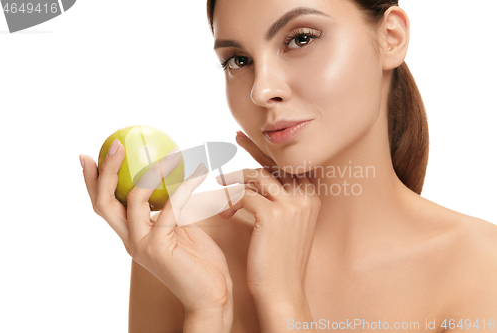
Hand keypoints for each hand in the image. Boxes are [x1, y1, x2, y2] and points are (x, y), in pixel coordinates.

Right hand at [81, 141, 232, 316]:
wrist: (211, 295)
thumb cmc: (199, 262)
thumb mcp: (180, 229)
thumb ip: (168, 211)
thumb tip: (169, 181)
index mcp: (132, 235)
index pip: (105, 205)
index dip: (93, 181)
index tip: (89, 155)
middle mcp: (131, 240)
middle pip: (103, 202)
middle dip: (104, 171)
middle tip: (114, 144)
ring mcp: (142, 244)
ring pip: (132, 200)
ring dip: (149, 170)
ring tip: (168, 152)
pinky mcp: (159, 246)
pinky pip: (170, 207)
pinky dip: (183, 185)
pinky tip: (198, 171)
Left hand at [216, 132, 320, 302]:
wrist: (283, 290)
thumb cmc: (280, 258)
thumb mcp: (288, 224)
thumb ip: (280, 200)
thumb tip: (259, 181)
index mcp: (311, 196)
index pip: (288, 165)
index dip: (269, 150)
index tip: (251, 138)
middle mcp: (305, 196)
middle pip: (273, 163)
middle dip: (253, 148)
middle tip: (236, 136)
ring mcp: (290, 204)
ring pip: (255, 176)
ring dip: (234, 178)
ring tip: (219, 182)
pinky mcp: (272, 215)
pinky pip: (243, 196)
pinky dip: (230, 201)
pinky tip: (224, 213)